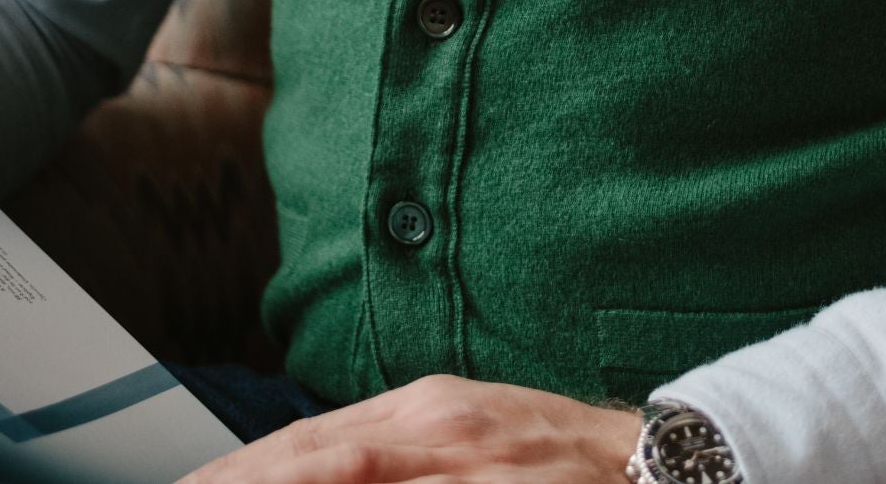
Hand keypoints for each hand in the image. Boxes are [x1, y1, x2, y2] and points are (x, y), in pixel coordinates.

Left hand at [178, 374, 641, 482]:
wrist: (647, 458)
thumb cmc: (550, 453)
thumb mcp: (465, 432)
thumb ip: (392, 451)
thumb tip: (313, 465)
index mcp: (423, 409)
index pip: (306, 443)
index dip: (238, 472)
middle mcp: (435, 428)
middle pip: (312, 457)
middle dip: (241, 481)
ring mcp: (464, 464)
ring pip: (345, 469)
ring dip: (280, 482)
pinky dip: (348, 483)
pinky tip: (320, 483)